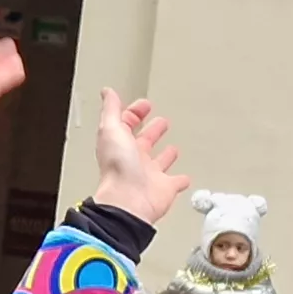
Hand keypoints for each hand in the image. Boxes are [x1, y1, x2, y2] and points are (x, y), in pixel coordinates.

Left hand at [88, 89, 187, 224]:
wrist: (129, 201)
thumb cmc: (118, 169)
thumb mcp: (110, 129)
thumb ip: (111, 109)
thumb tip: (107, 92)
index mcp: (120, 144)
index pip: (126, 124)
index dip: (134, 113)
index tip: (144, 105)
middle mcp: (134, 160)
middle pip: (144, 142)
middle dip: (152, 131)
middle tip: (161, 122)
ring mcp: (150, 175)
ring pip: (159, 162)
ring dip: (166, 155)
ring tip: (173, 148)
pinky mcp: (164, 189)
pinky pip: (175, 183)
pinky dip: (181, 180)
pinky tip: (185, 177)